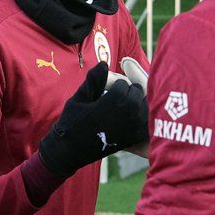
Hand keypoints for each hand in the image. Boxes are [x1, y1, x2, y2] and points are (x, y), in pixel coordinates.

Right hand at [39, 62, 147, 177]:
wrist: (70, 150)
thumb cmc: (72, 122)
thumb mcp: (80, 98)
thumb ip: (94, 80)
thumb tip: (104, 63)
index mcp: (115, 99)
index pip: (124, 83)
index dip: (115, 85)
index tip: (105, 91)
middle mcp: (128, 112)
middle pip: (137, 92)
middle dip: (127, 92)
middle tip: (113, 99)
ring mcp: (133, 126)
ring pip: (144, 105)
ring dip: (134, 104)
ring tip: (119, 108)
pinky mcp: (134, 137)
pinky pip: (144, 121)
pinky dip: (139, 117)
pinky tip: (126, 120)